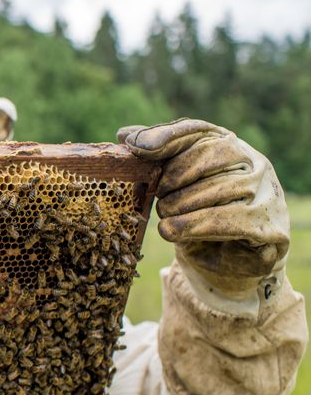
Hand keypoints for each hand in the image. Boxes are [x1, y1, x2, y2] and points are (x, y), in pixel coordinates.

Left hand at [119, 118, 288, 298]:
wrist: (226, 263)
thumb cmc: (196, 216)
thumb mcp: (175, 188)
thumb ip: (156, 160)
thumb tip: (124, 134)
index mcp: (231, 147)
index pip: (201, 131)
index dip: (169, 136)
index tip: (139, 147)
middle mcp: (255, 164)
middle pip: (212, 154)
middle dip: (174, 178)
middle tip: (158, 200)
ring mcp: (267, 193)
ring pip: (222, 187)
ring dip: (182, 204)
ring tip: (165, 218)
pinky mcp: (270, 227)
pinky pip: (230, 219)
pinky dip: (195, 225)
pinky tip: (173, 231)